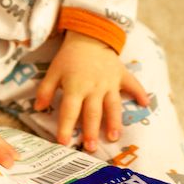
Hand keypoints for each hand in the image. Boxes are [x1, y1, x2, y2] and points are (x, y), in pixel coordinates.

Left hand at [34, 31, 148, 151]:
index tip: (63, 142)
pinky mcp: (121, 75)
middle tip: (91, 147)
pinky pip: (132, 85)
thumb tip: (38, 108)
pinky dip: (140, 93)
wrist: (88, 36)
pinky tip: (146, 104)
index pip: (69, 110)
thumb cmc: (69, 57)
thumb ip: (45, 90)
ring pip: (113, 105)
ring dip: (114, 122)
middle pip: (92, 112)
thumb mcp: (53, 71)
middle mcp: (94, 87)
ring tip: (114, 137)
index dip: (65, 127)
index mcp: (75, 86)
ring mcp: (110, 82)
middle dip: (91, 131)